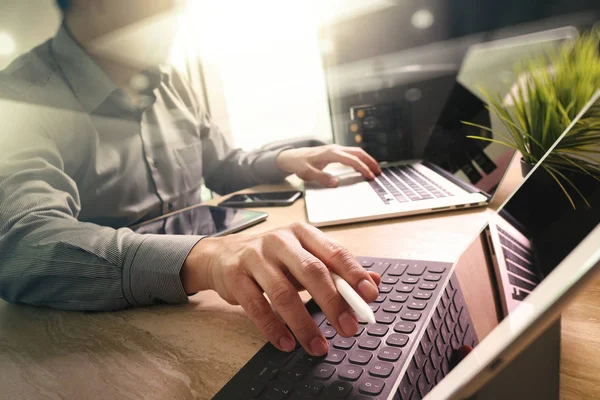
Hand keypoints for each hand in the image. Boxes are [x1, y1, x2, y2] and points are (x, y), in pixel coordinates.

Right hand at [180, 222, 381, 355]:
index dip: (353, 274)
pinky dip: (273, 328)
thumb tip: (374, 281)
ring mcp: (255, 257)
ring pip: (284, 293)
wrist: (221, 256)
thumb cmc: (271, 258)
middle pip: (311, 271)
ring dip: (304, 324)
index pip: (333, 251)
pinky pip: (257, 306)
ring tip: (318, 346)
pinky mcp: (236, 277)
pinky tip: (287, 343)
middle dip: (333, 302)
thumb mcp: (304, 256)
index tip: (370, 296)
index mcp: (302, 233)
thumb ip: (337, 269)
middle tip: (348, 327)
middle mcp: (279, 241)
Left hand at [276, 144, 381, 186]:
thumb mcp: (308, 174)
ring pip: (356, 151)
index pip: (352, 160)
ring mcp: (335, 149)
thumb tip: (336, 182)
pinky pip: (351, 153)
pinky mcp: (334, 151)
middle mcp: (335, 149)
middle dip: (370, 161)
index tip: (370, 177)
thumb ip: (322, 178)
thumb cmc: (299, 164)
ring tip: (374, 169)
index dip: (363, 168)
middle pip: (358, 152)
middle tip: (379, 172)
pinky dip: (359, 158)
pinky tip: (361, 166)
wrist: (290, 157)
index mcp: (331, 154)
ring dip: (366, 159)